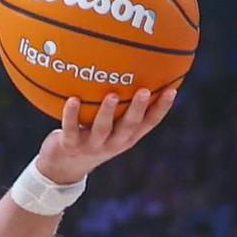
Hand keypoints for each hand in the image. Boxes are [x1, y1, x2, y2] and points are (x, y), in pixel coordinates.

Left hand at [33, 88, 177, 185]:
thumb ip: (121, 106)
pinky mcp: (70, 146)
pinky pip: (71, 129)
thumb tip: (132, 69)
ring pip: (102, 129)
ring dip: (108, 112)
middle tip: (145, 91)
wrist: (63, 166)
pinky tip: (73, 99)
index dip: (162, 108)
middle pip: (129, 127)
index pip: (149, 123)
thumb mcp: (110, 125)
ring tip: (113, 95)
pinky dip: (72, 115)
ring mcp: (92, 145)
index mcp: (126, 137)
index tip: (173, 90)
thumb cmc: (91, 136)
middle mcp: (113, 143)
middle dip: (138, 109)